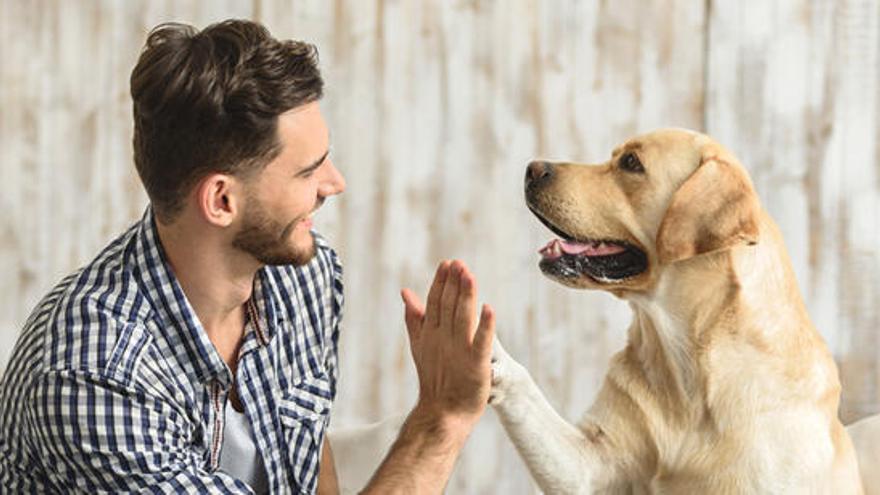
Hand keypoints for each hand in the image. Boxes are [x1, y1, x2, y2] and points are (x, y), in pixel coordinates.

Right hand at [401, 260, 494, 428]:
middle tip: (459, 264)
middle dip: (454, 284)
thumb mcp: (420, 344)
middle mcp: (444, 338)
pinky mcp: (475, 364)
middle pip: (449, 306)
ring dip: (466, 297)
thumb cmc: (435, 378)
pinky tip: (489, 309)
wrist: (442, 412)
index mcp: (432, 332)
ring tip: (469, 276)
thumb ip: (414, 318)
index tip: (448, 263)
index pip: (435, 302)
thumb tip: (405, 292)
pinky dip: (484, 326)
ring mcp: (459, 351)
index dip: (441, 282)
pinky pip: (481, 342)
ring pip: (462, 318)